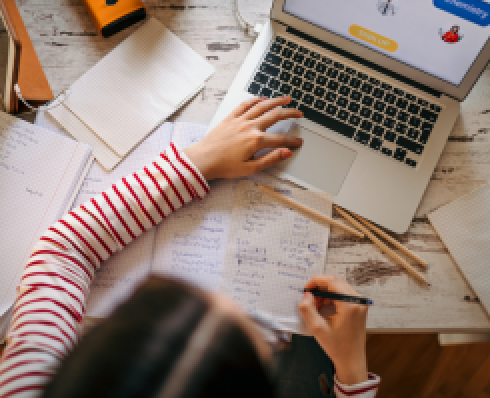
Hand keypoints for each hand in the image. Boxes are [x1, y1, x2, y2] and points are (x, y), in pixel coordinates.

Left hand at [183, 96, 302, 180]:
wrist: (204, 159)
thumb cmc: (224, 166)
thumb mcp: (250, 168)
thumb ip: (270, 159)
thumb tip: (286, 152)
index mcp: (256, 141)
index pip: (280, 139)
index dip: (292, 141)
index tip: (298, 142)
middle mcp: (250, 127)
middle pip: (275, 116)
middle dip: (290, 113)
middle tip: (299, 112)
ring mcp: (240, 120)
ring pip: (262, 106)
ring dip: (276, 101)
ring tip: (286, 99)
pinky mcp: (230, 118)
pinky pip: (245, 104)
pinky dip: (255, 100)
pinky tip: (262, 98)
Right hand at [299, 275, 368, 384]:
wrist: (352, 360)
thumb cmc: (336, 346)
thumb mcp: (317, 328)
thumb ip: (308, 309)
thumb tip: (306, 295)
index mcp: (349, 304)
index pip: (331, 281)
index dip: (316, 281)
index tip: (306, 289)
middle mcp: (358, 301)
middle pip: (336, 282)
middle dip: (320, 287)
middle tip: (309, 298)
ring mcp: (360, 303)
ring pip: (339, 286)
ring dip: (325, 292)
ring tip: (316, 305)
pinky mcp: (359, 306)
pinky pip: (344, 293)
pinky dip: (332, 296)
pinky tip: (324, 307)